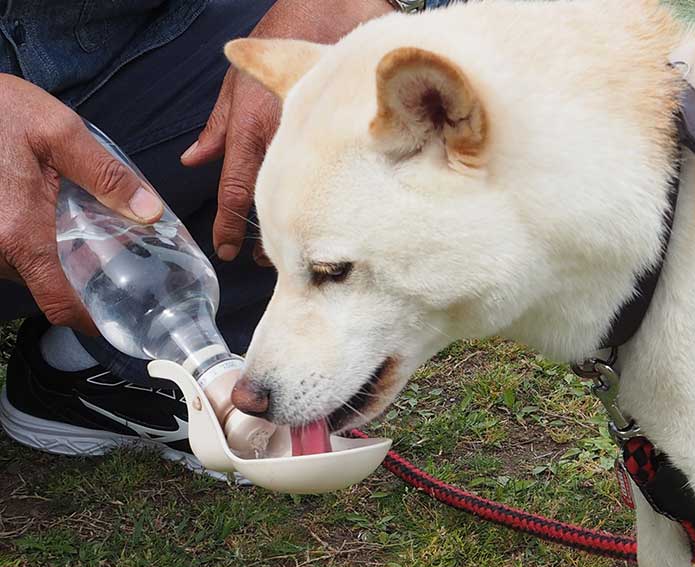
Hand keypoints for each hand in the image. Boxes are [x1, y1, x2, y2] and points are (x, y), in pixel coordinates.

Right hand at [0, 75, 162, 332]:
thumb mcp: (59, 132)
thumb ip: (107, 175)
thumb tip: (151, 213)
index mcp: (18, 233)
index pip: (58, 301)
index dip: (88, 321)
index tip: (116, 321)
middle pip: (44, 288)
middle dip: (78, 283)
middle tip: (115, 266)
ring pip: (24, 272)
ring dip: (54, 263)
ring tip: (89, 241)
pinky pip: (8, 254)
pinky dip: (33, 249)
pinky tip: (53, 224)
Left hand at [180, 0, 391, 264]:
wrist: (336, 10)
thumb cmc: (283, 39)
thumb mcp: (237, 82)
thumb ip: (217, 126)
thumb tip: (193, 160)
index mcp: (252, 127)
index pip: (236, 191)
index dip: (229, 227)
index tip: (226, 252)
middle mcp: (283, 140)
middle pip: (271, 206)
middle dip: (265, 239)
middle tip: (259, 259)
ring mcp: (317, 141)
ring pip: (304, 199)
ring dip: (297, 225)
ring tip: (293, 246)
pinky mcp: (346, 136)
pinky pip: (336, 179)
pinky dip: (328, 200)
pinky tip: (330, 215)